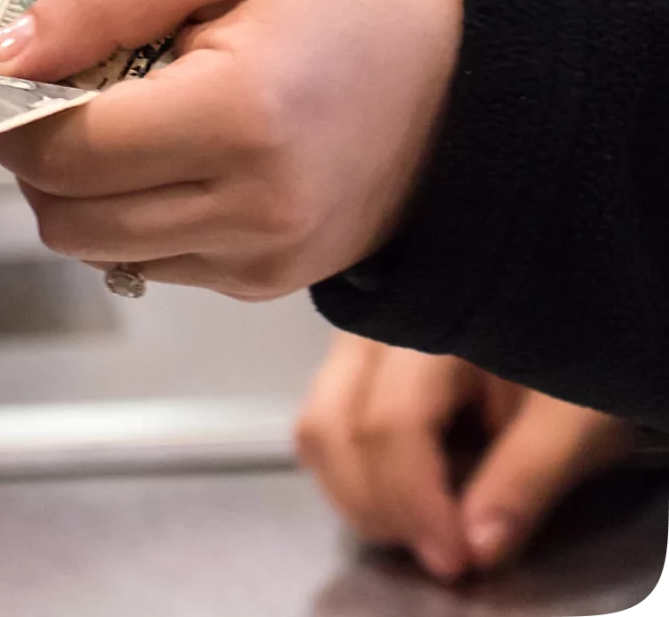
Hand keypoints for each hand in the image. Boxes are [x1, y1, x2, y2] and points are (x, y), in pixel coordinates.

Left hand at [0, 0, 462, 298]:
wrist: (477, 82)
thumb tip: (5, 50)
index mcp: (241, 119)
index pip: (64, 151)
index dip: (8, 112)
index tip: (3, 68)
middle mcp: (252, 209)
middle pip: (65, 216)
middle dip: (33, 155)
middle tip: (50, 90)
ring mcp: (262, 259)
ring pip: (97, 248)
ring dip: (76, 189)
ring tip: (113, 116)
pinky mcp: (267, 283)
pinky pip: (150, 261)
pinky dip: (129, 213)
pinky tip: (164, 152)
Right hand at [295, 335, 635, 580]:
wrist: (562, 329)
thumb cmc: (570, 373)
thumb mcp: (574, 423)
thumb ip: (526, 479)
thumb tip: (476, 549)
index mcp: (436, 329)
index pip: (392, 422)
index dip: (415, 502)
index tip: (455, 561)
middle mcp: (374, 328)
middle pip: (335, 427)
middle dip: (379, 508)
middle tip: (440, 554)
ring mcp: (350, 344)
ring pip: (315, 430)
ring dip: (357, 497)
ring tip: (419, 531)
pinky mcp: (345, 366)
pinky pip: (319, 427)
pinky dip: (349, 477)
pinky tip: (400, 499)